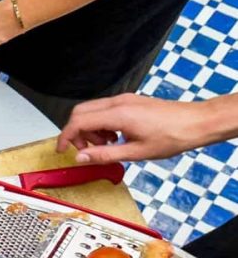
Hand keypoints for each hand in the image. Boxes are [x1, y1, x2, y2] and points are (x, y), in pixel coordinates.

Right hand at [58, 94, 213, 163]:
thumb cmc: (173, 136)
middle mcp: (118, 102)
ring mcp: (125, 100)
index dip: (65, 136)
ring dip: (90, 129)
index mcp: (118, 114)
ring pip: (92, 110)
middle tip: (87, 150)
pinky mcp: (130, 101)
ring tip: (106, 145)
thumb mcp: (136, 152)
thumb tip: (81, 157)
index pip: (78, 121)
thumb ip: (104, 155)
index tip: (61, 150)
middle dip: (77, 132)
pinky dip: (102, 124)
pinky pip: (105, 110)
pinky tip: (115, 137)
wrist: (197, 123)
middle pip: (80, 112)